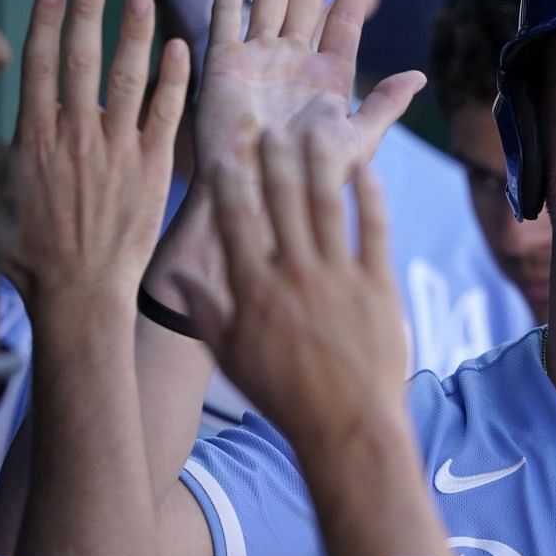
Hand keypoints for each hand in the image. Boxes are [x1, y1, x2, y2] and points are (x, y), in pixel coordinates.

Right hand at [6, 0, 187, 310]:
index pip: (42, 62)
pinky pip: (165, 114)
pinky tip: (178, 48)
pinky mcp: (151, 169)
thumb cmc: (28, 255)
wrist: (78, 293)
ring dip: (133, 34)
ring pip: (127, 78)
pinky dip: (172, 80)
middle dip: (89, 11)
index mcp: (34, 136)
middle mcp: (76, 134)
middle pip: (83, 58)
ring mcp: (116, 149)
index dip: (49, 20)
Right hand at [179, 128, 410, 441]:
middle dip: (275, 160)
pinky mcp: (377, 285)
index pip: (236, 224)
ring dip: (319, 164)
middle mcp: (294, 274)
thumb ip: (206, 313)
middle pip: (282, 202)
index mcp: (255, 289)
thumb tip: (177, 280)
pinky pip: (374, 230)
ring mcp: (338, 276)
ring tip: (316, 132)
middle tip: (273, 129)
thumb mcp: (232, 358)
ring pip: (326, 205)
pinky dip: (370, 196)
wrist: (346, 426)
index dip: (232, 185)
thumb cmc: (285, 397)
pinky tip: (367, 169)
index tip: (229, 158)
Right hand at [195, 0, 421, 186]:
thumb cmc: (310, 180)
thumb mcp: (356, 141)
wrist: (259, 197)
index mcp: (327, 79)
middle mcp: (292, 63)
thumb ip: (384, 105)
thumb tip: (418, 75)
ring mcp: (257, 60)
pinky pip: (227, 12)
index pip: (343, 20)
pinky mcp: (222, 64)